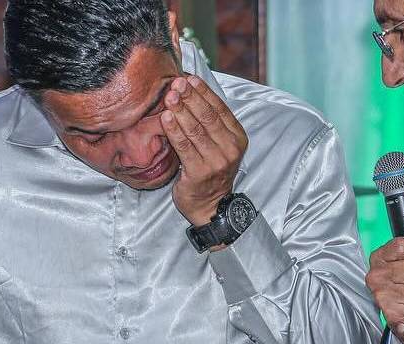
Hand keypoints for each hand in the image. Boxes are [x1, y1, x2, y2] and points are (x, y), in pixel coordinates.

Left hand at [161, 75, 248, 225]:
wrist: (210, 205)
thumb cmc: (210, 171)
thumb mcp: (218, 145)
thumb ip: (210, 123)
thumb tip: (191, 90)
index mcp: (238, 138)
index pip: (220, 109)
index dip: (203, 92)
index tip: (189, 78)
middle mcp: (230, 149)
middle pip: (207, 116)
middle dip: (190, 97)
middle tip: (176, 83)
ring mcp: (216, 162)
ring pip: (195, 130)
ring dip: (180, 110)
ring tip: (168, 96)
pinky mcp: (200, 172)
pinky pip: (184, 146)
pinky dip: (174, 130)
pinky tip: (166, 118)